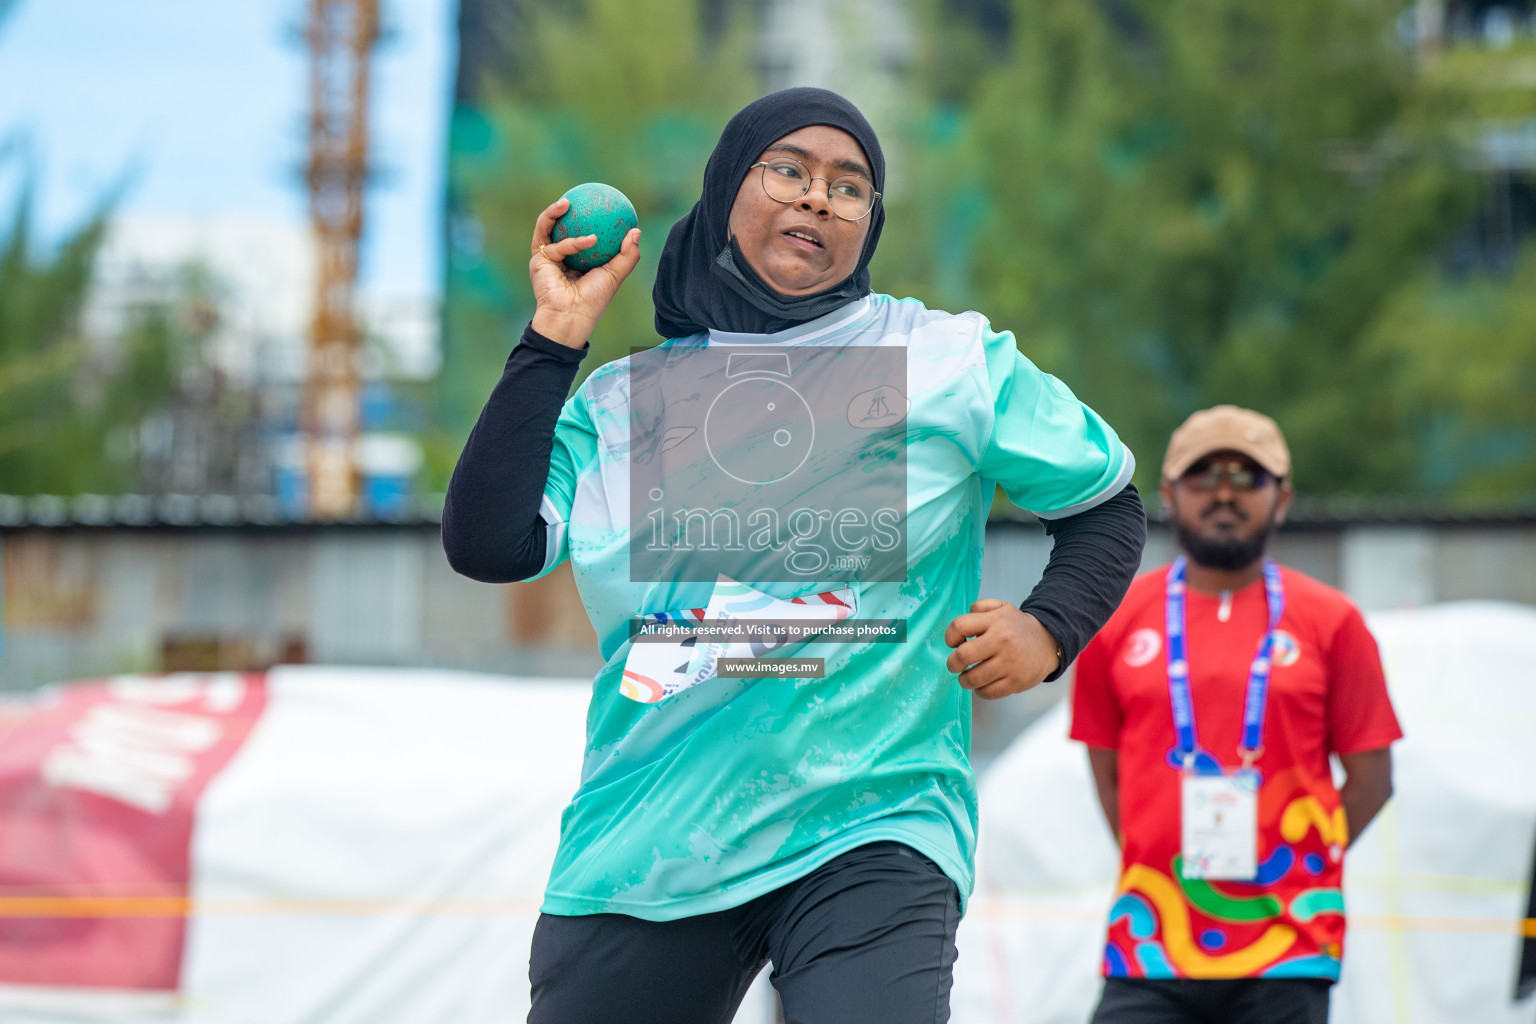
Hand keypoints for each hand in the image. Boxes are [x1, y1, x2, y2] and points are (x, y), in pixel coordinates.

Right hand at [528, 196, 641, 348]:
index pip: (579, 232)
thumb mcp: (616, 274)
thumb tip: (636, 230)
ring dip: (553, 213)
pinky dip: (572, 243)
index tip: (598, 202)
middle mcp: (559, 256)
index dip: (585, 217)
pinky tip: (589, 239)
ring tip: (566, 202)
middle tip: (578, 195)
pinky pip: (555, 244)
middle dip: (561, 208)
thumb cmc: (594, 299)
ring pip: (546, 228)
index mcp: (576, 259)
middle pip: (557, 225)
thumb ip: (627, 254)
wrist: (572, 316)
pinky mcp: (538, 260)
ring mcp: (547, 257)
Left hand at [944, 598, 1061, 699]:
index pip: (960, 627)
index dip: (950, 637)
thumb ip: (980, 607)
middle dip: (952, 663)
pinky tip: (982, 684)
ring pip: (973, 678)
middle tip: (955, 665)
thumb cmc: (1018, 627)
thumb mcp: (1002, 607)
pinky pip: (988, 692)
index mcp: (995, 621)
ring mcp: (1009, 663)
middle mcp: (1001, 641)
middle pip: (963, 655)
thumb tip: (963, 624)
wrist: (1048, 642)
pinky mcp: (1016, 682)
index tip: (953, 643)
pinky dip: (980, 691)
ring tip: (966, 677)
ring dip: (964, 680)